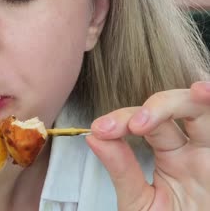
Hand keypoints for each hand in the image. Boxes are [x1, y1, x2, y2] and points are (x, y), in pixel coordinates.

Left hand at [87, 81, 209, 209]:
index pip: (146, 123)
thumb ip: (121, 169)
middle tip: (136, 124)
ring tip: (198, 92)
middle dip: (160, 107)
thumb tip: (94, 136)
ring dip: (202, 99)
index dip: (122, 119)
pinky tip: (208, 95)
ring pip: (208, 114)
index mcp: (171, 155)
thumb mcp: (140, 203)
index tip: (100, 130)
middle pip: (182, 109)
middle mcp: (196, 149)